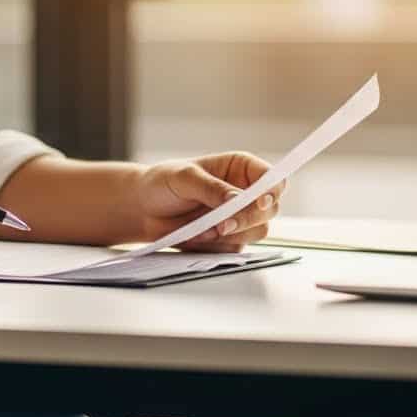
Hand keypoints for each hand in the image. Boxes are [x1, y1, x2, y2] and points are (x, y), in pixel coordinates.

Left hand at [127, 152, 283, 252]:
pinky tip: (196, 237)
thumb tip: (236, 201)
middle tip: (223, 225)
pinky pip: (236, 248)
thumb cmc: (162, 183)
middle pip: (270, 209)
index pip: (272, 178)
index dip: (272, 190)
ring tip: (200, 229)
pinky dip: (216, 246)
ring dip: (230, 234)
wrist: (144, 210)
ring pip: (257, 231)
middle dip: (248, 219)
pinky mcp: (229, 239)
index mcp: (240, 168)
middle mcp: (245, 193)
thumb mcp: (184, 178)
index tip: (261, 201)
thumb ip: (212, 188)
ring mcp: (240, 218)